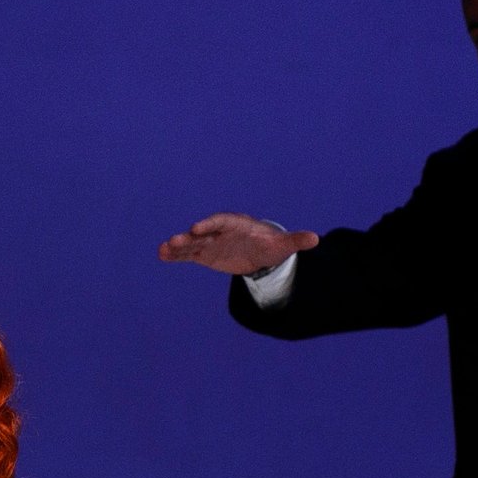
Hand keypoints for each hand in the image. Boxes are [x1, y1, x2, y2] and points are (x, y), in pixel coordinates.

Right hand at [158, 213, 306, 274]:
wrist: (260, 250)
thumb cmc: (271, 244)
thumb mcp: (282, 245)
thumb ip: (295, 241)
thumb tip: (315, 239)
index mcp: (237, 224)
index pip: (221, 221)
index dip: (210, 224)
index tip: (197, 228)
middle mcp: (220, 231)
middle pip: (203, 232)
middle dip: (189, 237)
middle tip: (174, 240)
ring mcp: (210, 242)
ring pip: (192, 243)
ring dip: (178, 246)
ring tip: (162, 249)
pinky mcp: (205, 254)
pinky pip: (189, 254)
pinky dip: (176, 255)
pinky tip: (162, 255)